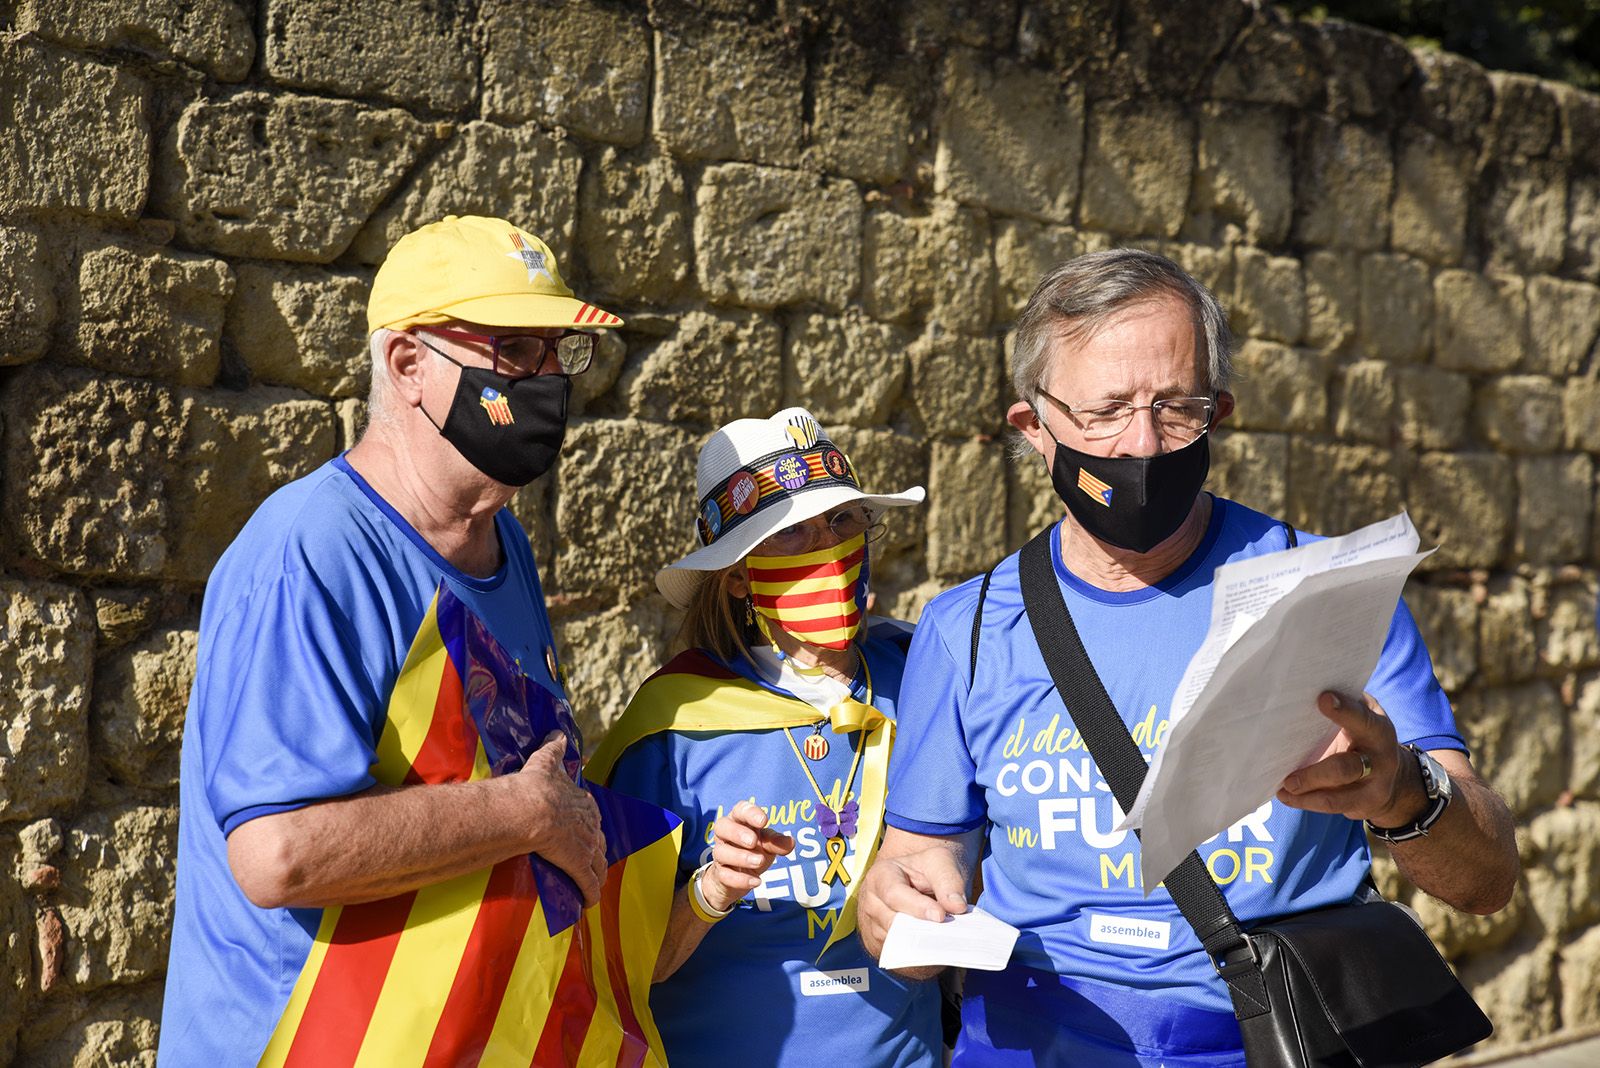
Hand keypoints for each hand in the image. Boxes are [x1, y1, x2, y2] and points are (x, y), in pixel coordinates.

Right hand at [517, 731, 607, 906]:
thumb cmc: (536, 785)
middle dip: (597, 850)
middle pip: (599, 841)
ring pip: (597, 864)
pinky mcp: (579, 865)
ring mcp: (587, 846)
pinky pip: (588, 884)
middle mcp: (590, 825)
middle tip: (592, 859)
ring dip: (596, 874)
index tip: (587, 830)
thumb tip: (559, 732)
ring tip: (594, 883)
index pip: (591, 816)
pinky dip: (590, 893)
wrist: (531, 807)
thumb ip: (554, 748)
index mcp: (583, 803)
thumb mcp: (546, 762)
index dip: (589, 824)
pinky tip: (589, 902)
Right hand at [701, 800, 793, 912]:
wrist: (739, 878)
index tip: (763, 821)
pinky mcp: (720, 873)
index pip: (740, 810)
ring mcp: (720, 854)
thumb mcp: (768, 844)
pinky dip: (741, 879)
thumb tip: (791, 843)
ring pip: (721, 852)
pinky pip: (725, 875)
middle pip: (721, 826)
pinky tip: (757, 881)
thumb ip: (777, 842)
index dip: (750, 813)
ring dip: (741, 857)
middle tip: (753, 842)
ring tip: (759, 862)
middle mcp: (725, 834)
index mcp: (738, 820)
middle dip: (737, 833)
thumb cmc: (754, 850)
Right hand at [857, 846, 968, 959]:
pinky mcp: (884, 947)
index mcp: (880, 876)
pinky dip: (921, 954)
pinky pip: (902, 956)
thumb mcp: (939, 861)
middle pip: (893, 923)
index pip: (893, 894)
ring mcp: (875, 928)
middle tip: (948, 932)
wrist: (917, 883)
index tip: (941, 916)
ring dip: (922, 943)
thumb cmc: (925, 870)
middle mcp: (872, 904)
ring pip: (897, 942)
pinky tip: (939, 948)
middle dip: (921, 928)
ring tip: (947, 939)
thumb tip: (956, 906)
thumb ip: (948, 879)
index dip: (917, 907)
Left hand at [1277, 691, 1424, 826]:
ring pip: (1338, 796)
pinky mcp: (1364, 805)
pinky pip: (1333, 806)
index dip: (1343, 710)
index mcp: (1377, 728)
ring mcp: (1374, 786)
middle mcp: (1380, 758)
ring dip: (1307, 794)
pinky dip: (1306, 802)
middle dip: (1315, 774)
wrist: (1393, 776)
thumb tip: (1302, 693)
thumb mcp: (1361, 719)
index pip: (1361, 718)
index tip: (1322, 699)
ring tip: (1284, 790)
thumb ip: (1344, 709)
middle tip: (1289, 779)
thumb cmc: (1361, 737)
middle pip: (1346, 767)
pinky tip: (1287, 797)